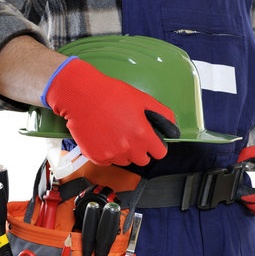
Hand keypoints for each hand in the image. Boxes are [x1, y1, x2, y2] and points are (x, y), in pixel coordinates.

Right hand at [44, 57, 179, 165]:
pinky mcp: (97, 157)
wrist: (81, 95)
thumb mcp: (143, 99)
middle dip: (141, 150)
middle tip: (131, 135)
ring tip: (115, 133)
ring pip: (125, 161)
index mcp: (142, 135)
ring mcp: (112, 154)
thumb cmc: (110, 94)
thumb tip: (173, 125)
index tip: (152, 141)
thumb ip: (162, 114)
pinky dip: (107, 153)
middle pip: (143, 160)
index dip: (157, 146)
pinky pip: (108, 161)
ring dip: (124, 152)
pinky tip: (103, 137)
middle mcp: (129, 148)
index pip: (160, 153)